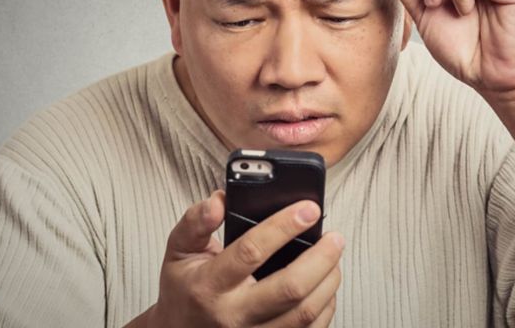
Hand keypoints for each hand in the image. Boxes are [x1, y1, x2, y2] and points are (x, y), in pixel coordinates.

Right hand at [148, 190, 343, 327]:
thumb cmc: (184, 288)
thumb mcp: (179, 250)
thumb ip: (196, 221)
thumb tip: (220, 200)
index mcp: (209, 285)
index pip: (251, 252)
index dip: (284, 227)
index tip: (308, 208)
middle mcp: (233, 315)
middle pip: (289, 289)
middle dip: (321, 258)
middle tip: (335, 237)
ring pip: (305, 313)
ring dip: (329, 281)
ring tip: (334, 257)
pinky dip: (326, 306)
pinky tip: (326, 285)